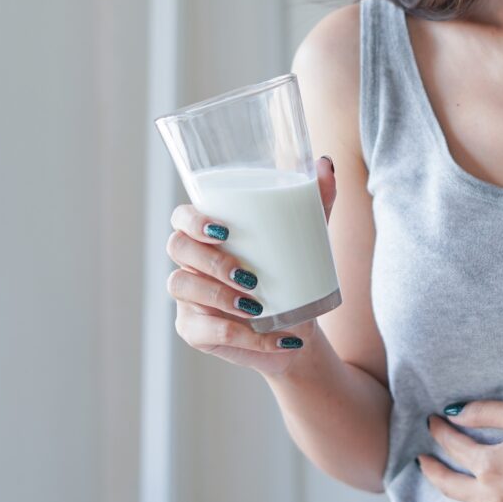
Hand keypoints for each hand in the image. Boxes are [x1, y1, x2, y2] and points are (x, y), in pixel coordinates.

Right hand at [163, 155, 337, 377]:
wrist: (298, 331)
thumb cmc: (293, 277)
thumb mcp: (308, 240)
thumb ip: (316, 202)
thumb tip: (325, 163)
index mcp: (210, 235)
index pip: (182, 217)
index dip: (192, 220)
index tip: (223, 229)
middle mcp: (192, 262)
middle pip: (177, 248)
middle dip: (209, 260)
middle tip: (248, 275)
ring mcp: (189, 297)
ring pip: (181, 286)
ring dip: (219, 296)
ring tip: (257, 306)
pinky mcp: (194, 331)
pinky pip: (204, 331)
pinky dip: (241, 336)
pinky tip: (274, 338)